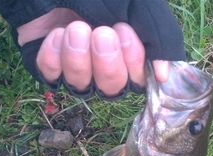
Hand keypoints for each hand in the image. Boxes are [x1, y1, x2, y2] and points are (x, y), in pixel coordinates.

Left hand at [17, 9, 169, 96]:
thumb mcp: (140, 6)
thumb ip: (160, 38)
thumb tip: (163, 76)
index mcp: (129, 54)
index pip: (139, 81)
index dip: (132, 63)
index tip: (124, 31)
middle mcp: (104, 67)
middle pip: (112, 90)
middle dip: (106, 63)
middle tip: (100, 32)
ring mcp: (75, 68)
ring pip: (81, 87)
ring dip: (79, 58)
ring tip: (75, 29)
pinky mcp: (48, 66)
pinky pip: (53, 77)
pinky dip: (55, 57)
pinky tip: (57, 34)